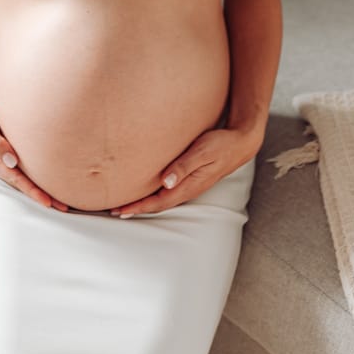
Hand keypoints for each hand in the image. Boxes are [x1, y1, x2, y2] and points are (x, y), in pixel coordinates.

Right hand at [0, 92, 69, 211]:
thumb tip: (11, 161)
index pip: (15, 179)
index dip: (32, 191)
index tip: (48, 202)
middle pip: (20, 184)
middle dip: (40, 195)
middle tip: (63, 207)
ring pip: (21, 178)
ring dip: (38, 189)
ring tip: (59, 199)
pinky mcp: (4, 153)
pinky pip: (20, 169)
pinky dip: (32, 177)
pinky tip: (43, 180)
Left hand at [109, 125, 260, 218]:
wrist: (240, 143)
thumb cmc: (220, 144)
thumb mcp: (201, 151)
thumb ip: (183, 166)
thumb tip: (165, 182)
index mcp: (188, 186)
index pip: (157, 202)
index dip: (137, 207)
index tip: (119, 211)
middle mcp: (188, 189)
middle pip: (157, 204)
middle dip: (136, 208)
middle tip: (114, 210)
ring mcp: (190, 185)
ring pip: (162, 198)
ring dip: (144, 202)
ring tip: (126, 203)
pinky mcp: (190, 178)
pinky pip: (168, 190)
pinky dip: (154, 193)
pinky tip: (147, 188)